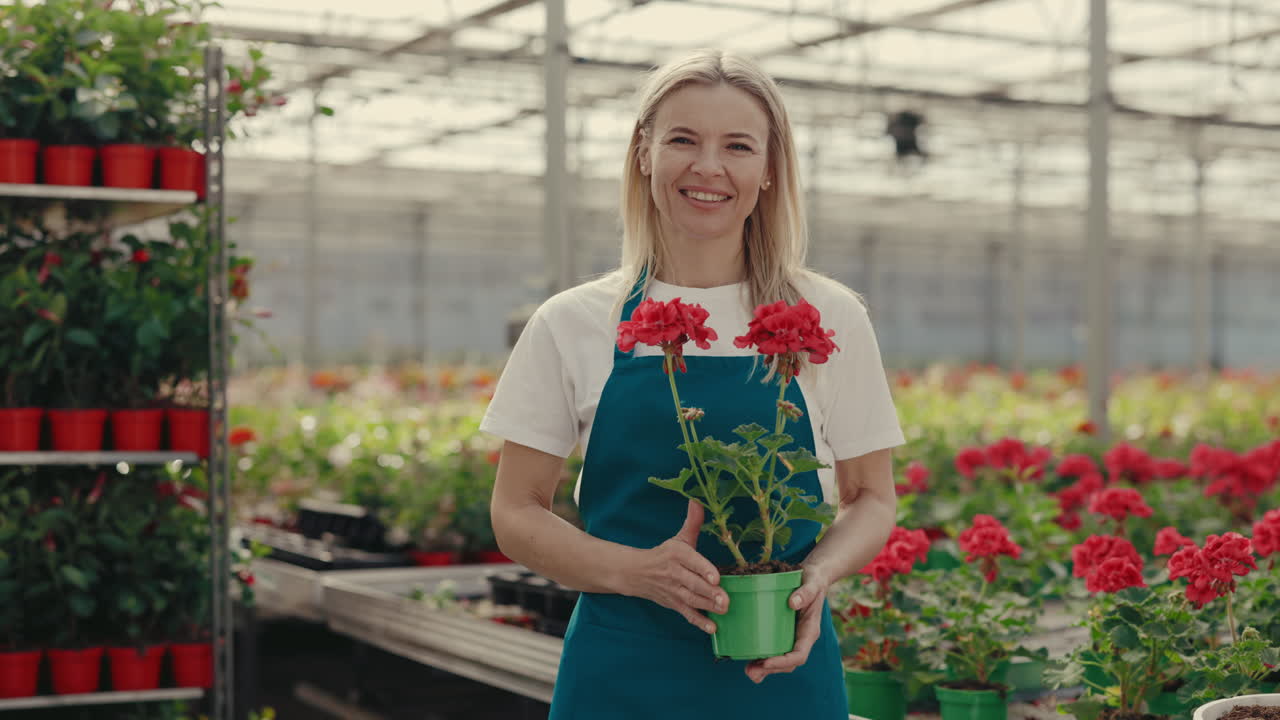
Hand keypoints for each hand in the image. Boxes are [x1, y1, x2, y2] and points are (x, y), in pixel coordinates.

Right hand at [621, 499, 727, 633]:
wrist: (636, 573)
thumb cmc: (665, 554)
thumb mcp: (678, 538)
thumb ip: (692, 522)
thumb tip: (698, 500)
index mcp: (677, 554)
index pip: (691, 561)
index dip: (703, 569)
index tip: (716, 577)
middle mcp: (674, 572)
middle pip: (693, 583)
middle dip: (709, 592)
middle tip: (725, 599)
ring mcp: (673, 590)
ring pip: (691, 599)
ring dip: (707, 606)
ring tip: (723, 610)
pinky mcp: (674, 604)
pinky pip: (687, 613)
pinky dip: (699, 621)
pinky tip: (712, 627)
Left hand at [745, 565, 830, 683]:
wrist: (813, 577)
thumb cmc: (813, 580)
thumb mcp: (812, 583)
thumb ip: (806, 592)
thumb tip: (793, 602)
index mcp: (810, 631)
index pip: (799, 655)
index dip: (783, 662)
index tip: (766, 661)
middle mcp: (801, 638)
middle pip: (788, 663)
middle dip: (770, 669)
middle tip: (750, 671)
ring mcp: (792, 636)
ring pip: (781, 660)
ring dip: (765, 668)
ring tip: (748, 671)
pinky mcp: (783, 631)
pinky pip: (775, 648)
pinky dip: (763, 657)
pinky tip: (748, 658)